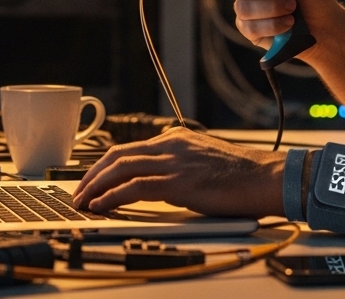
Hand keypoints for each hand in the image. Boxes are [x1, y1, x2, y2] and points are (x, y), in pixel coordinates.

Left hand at [71, 128, 282, 217]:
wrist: (266, 177)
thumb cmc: (242, 175)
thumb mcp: (203, 160)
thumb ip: (179, 164)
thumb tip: (156, 182)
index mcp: (175, 138)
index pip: (128, 149)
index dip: (104, 166)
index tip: (91, 181)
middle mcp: (171, 144)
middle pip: (118, 156)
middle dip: (92, 175)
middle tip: (78, 192)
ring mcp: (174, 161)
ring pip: (121, 169)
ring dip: (96, 186)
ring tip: (82, 201)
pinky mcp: (179, 181)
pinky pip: (136, 187)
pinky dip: (113, 196)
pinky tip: (102, 206)